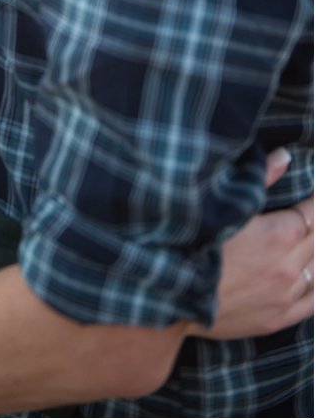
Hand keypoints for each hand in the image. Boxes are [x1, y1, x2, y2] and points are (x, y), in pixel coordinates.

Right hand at [197, 150, 313, 340]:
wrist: (173, 296)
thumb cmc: (194, 244)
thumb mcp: (226, 206)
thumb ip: (261, 179)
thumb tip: (285, 157)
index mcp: (279, 234)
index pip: (312, 212)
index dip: (314, 201)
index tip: (311, 196)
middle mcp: (288, 266)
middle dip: (314, 224)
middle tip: (308, 216)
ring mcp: (285, 295)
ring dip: (313, 253)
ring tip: (307, 242)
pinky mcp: (278, 318)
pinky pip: (313, 302)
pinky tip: (312, 275)